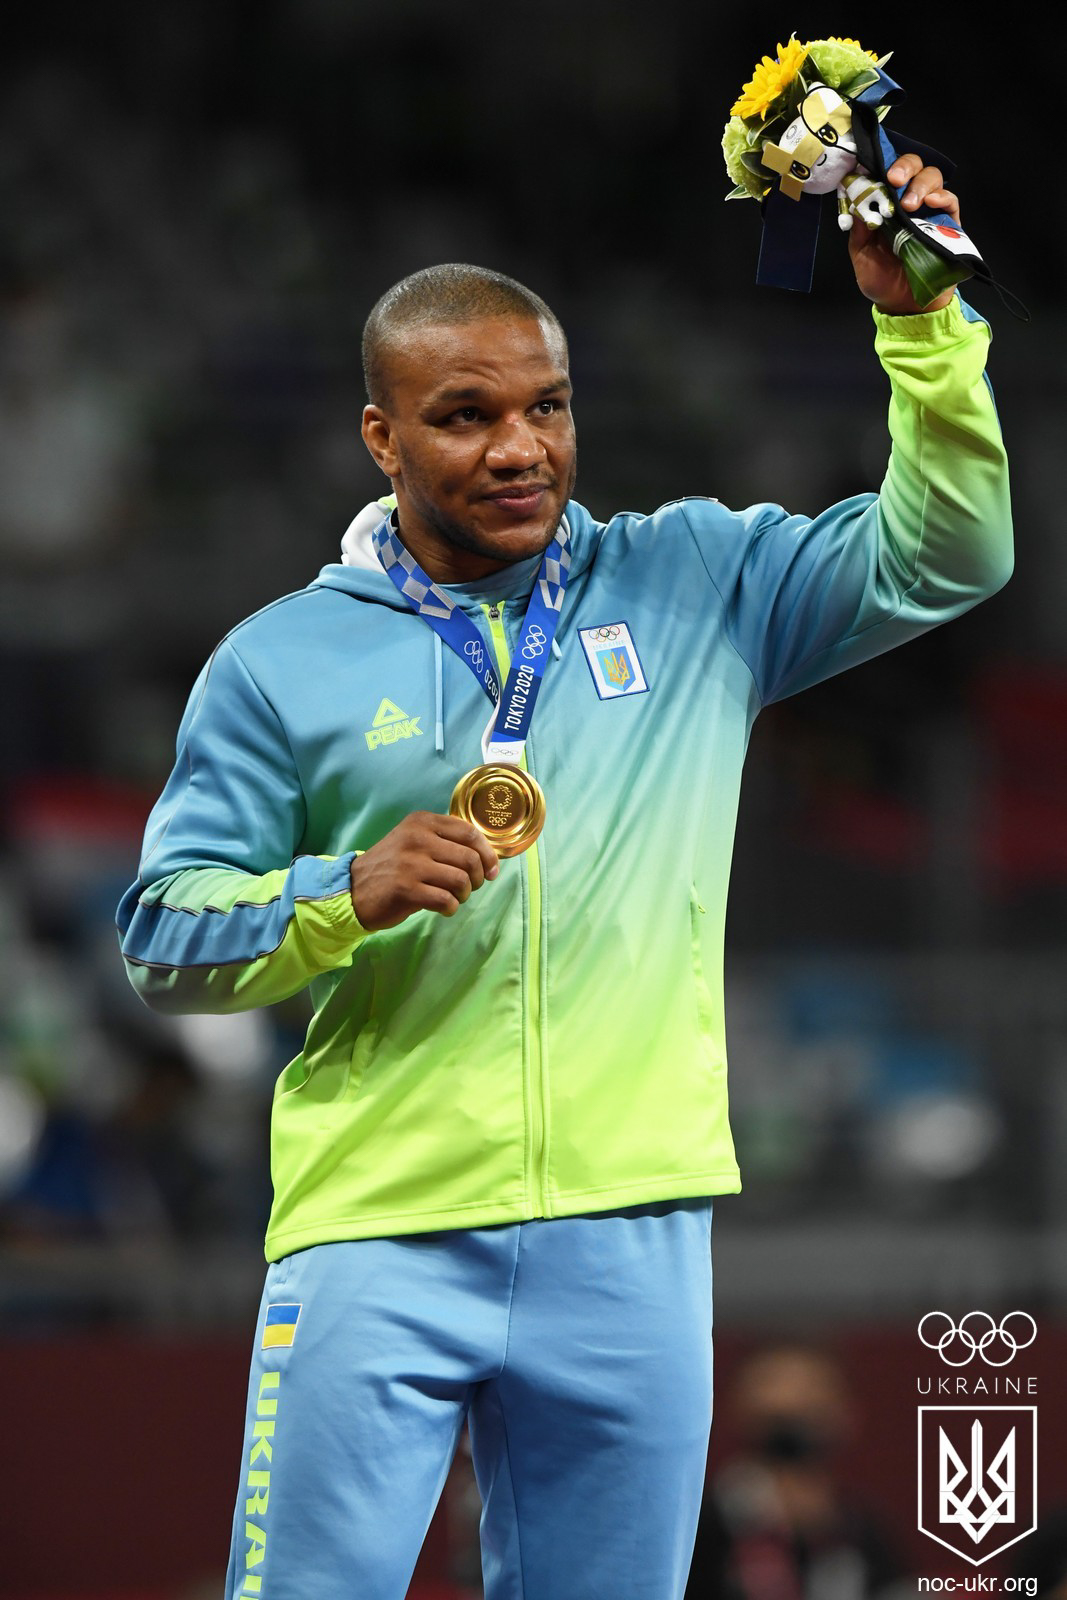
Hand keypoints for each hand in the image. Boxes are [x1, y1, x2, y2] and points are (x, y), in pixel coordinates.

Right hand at [351, 811, 499, 930]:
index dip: (487, 853)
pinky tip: (444, 908)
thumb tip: (489, 857)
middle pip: (469, 858)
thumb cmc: (393, 867)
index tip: (492, 870)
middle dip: (478, 878)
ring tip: (455, 898)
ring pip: (461, 880)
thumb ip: (446, 842)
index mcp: (422, 821)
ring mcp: (410, 863)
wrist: (354, 889)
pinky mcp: (405, 889)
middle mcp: (416, 838)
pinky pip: (446, 900)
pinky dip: (451, 907)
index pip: (470, 832)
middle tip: (471, 887)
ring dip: (465, 894)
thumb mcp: (415, 841)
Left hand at [848, 152, 960, 314]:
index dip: (881, 164)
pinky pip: (950, 201)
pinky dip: (942, 197)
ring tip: (909, 203)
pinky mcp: (948, 224)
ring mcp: (929, 211)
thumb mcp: (861, 255)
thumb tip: (855, 201)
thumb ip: (858, 229)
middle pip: (913, 167)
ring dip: (920, 184)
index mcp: (886, 205)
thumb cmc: (881, 280)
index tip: (871, 168)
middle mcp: (908, 203)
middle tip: (893, 179)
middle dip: (904, 167)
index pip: (887, 172)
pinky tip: (931, 203)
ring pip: (932, 178)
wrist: (904, 307)